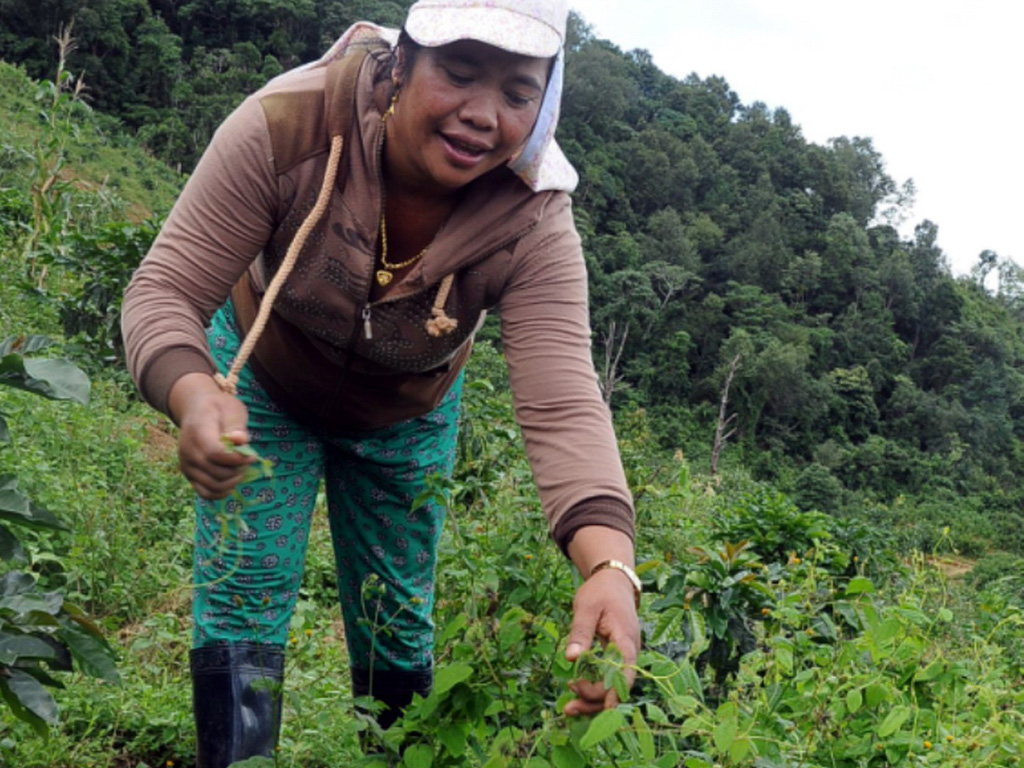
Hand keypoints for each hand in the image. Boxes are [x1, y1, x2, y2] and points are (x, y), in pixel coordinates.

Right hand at [169, 372, 253, 498]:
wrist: (196, 410)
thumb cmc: (218, 408)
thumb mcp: (231, 408)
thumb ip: (236, 425)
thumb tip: (239, 440)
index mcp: (198, 432)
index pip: (216, 454)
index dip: (237, 459)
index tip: (252, 456)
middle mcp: (188, 451)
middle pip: (216, 473)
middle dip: (238, 470)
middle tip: (248, 461)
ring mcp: (187, 465)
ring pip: (212, 486)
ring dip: (232, 482)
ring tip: (241, 470)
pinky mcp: (189, 474)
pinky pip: (204, 493)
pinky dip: (221, 493)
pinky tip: (232, 483)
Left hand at [563, 567, 639, 715]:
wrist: (613, 581)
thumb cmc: (600, 592)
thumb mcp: (586, 608)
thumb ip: (580, 632)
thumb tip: (572, 658)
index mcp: (625, 639)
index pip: (625, 671)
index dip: (615, 692)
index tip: (598, 705)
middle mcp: (629, 652)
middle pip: (618, 686)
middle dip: (595, 700)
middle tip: (568, 706)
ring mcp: (623, 656)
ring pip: (613, 686)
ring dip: (593, 699)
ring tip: (569, 707)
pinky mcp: (616, 658)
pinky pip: (608, 678)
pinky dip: (594, 688)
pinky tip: (577, 693)